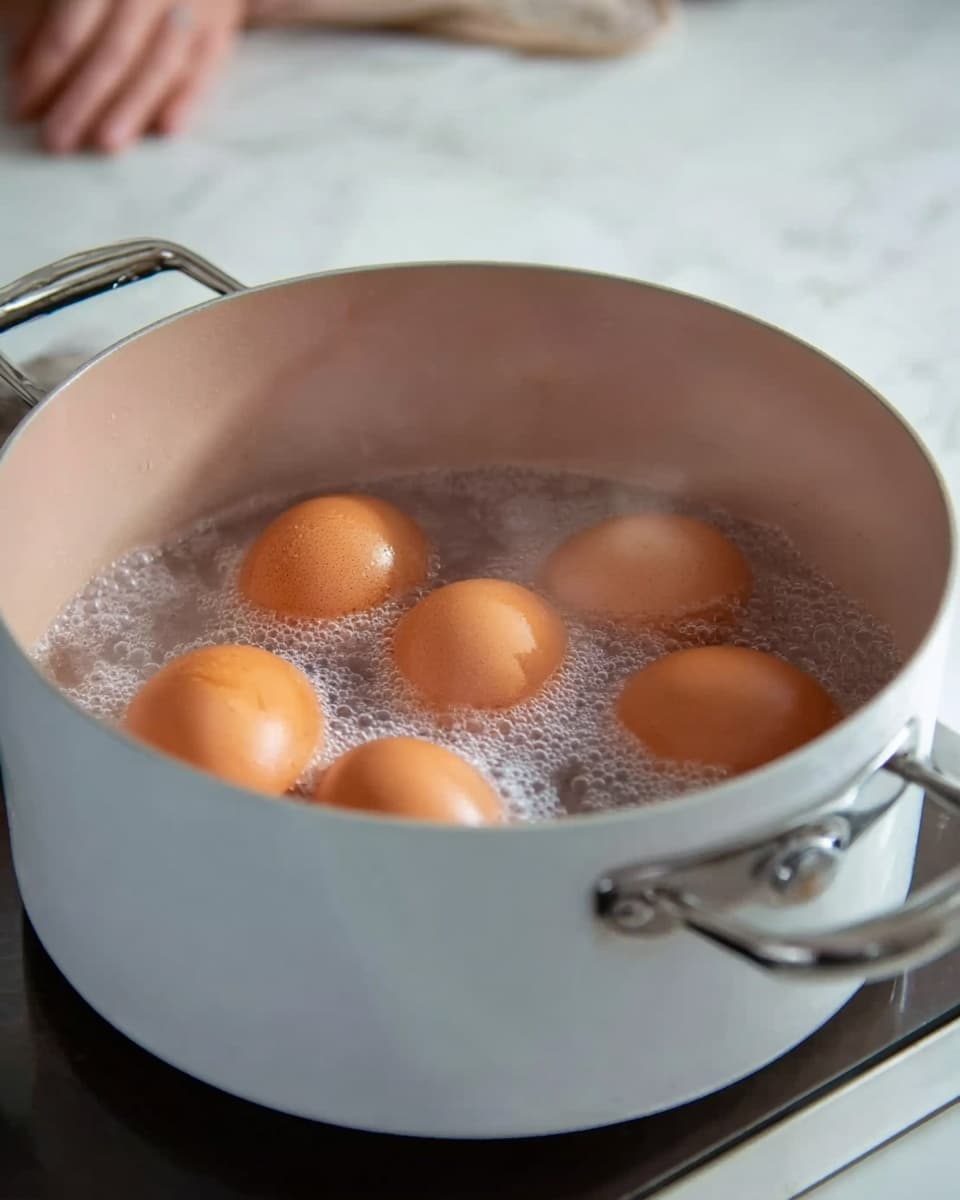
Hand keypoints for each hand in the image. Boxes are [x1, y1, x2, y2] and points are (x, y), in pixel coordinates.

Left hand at [9, 0, 244, 153]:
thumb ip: (43, 15)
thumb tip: (22, 70)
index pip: (72, 26)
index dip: (44, 69)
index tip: (24, 108)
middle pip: (116, 51)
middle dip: (84, 100)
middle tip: (58, 141)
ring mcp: (194, 6)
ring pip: (161, 65)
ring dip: (132, 108)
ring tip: (106, 145)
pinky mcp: (220, 30)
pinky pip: (206, 67)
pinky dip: (187, 100)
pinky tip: (167, 130)